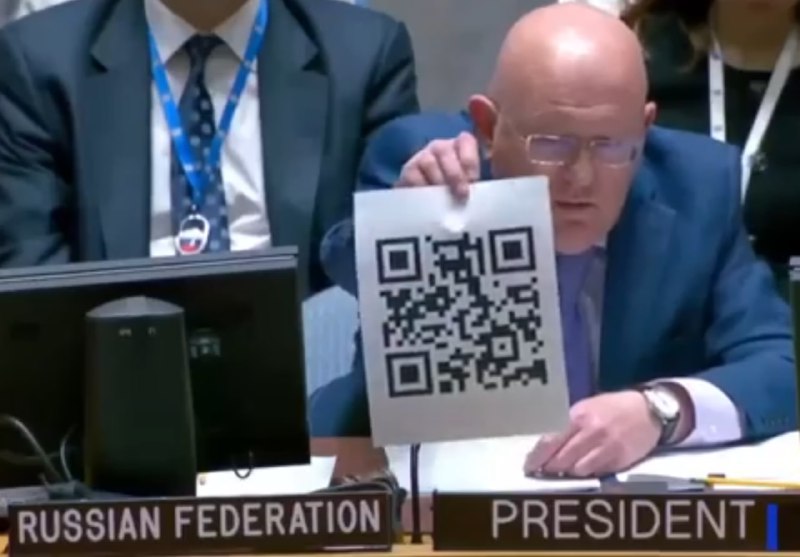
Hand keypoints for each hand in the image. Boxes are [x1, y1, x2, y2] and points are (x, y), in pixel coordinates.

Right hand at [394, 132, 479, 198]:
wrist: (429, 206)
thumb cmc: (456, 194)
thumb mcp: (471, 186)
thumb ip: (476, 184)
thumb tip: (484, 193)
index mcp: (460, 146)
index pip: (465, 141)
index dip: (470, 160)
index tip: (473, 181)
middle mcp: (440, 147)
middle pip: (445, 150)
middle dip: (455, 174)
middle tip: (462, 194)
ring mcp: (422, 156)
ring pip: (428, 162)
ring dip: (439, 181)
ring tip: (445, 200)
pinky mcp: (408, 171)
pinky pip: (413, 176)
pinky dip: (422, 188)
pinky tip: (430, 200)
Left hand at [524, 391, 661, 477]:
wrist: (648, 410)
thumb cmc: (613, 407)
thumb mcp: (587, 407)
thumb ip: (569, 424)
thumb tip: (548, 444)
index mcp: (579, 416)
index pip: (551, 441)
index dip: (537, 457)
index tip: (529, 466)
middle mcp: (592, 432)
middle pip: (562, 459)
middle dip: (550, 468)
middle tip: (544, 472)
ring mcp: (607, 448)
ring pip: (578, 471)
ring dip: (570, 473)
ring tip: (566, 470)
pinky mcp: (620, 460)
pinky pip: (597, 473)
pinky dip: (588, 473)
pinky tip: (586, 468)